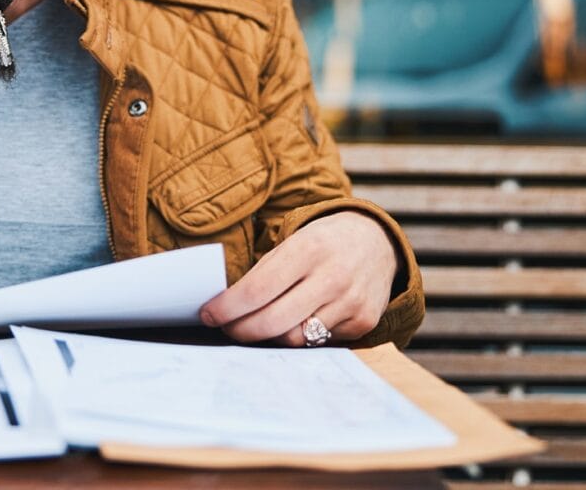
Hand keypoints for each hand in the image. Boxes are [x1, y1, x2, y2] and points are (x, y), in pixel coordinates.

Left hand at [199, 211, 396, 346]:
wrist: (376, 241)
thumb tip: (225, 305)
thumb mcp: (293, 241)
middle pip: (273, 321)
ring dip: (269, 337)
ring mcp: (350, 303)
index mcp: (308, 249)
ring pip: (295, 338)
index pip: (257, 289)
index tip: (209, 314)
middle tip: (226, 327)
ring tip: (256, 326)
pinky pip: (319, 343)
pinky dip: (300, 336)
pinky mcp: (362, 323)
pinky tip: (292, 324)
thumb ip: (265, 272)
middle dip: (241, 330)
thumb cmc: (322, 242)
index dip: (228, 307)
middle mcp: (332, 277)